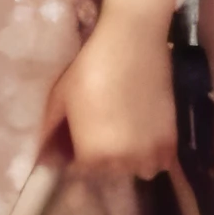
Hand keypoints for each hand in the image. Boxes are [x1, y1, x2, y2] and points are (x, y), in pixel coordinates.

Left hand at [44, 9, 178, 179]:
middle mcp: (123, 162)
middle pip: (111, 173)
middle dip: (104, 158)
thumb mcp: (60, 98)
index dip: (78, 156)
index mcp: (93, 155)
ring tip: (126, 135)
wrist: (132, 41)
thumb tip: (42, 157)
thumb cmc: (90, 67)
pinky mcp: (172, 140)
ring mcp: (150, 153)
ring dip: (132, 159)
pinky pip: (162, 162)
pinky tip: (145, 133)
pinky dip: (154, 154)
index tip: (79, 141)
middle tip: (103, 132)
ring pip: (139, 170)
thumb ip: (50, 132)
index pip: (82, 173)